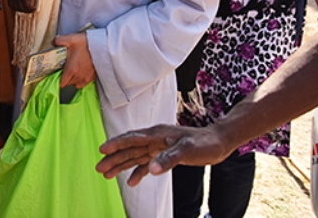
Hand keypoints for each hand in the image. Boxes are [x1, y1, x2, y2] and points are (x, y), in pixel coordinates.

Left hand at [7, 0, 36, 12]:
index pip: (12, 6)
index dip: (18, 8)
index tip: (23, 8)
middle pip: (18, 9)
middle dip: (24, 10)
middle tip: (30, 9)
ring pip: (23, 9)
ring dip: (29, 10)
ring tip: (33, 9)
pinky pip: (28, 7)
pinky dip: (32, 8)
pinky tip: (35, 7)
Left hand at [53, 32, 95, 88]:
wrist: (103, 46)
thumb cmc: (87, 44)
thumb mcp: (70, 39)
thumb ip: (58, 41)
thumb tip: (53, 42)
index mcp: (71, 70)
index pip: (61, 83)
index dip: (58, 79)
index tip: (58, 72)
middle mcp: (78, 76)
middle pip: (68, 83)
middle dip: (65, 77)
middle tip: (66, 68)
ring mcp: (86, 78)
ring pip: (76, 84)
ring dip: (73, 79)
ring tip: (74, 70)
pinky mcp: (92, 77)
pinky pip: (84, 83)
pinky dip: (81, 79)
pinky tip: (81, 71)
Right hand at [96, 125, 232, 186]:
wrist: (218, 142)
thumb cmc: (204, 144)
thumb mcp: (187, 151)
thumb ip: (168, 159)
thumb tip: (150, 170)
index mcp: (157, 134)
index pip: (132, 139)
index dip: (116, 144)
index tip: (102, 150)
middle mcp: (154, 139)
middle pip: (129, 149)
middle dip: (113, 158)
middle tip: (98, 168)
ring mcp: (158, 147)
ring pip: (135, 156)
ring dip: (121, 165)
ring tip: (106, 174)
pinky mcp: (164, 155)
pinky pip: (146, 164)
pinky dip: (137, 172)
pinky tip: (130, 182)